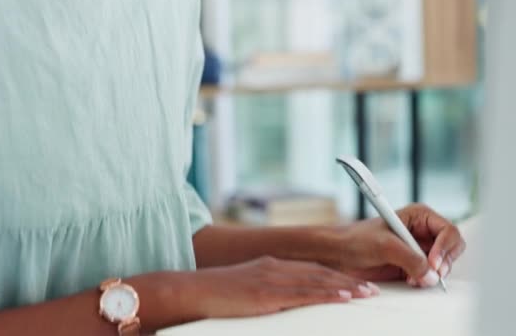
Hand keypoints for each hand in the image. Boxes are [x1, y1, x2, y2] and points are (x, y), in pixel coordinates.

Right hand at [185, 256, 378, 318]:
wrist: (193, 290)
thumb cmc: (216, 294)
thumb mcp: (246, 288)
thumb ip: (267, 291)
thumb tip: (284, 301)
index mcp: (271, 266)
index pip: (311, 269)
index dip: (336, 276)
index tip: (356, 283)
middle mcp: (275, 267)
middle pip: (320, 273)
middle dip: (348, 281)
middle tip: (372, 288)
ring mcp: (272, 278)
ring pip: (317, 280)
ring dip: (345, 287)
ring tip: (367, 293)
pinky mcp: (267, 292)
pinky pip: (303, 293)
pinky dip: (327, 294)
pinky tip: (343, 296)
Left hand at [335, 204, 465, 286]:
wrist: (339, 253)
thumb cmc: (356, 240)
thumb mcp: (385, 246)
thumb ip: (411, 259)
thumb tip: (432, 275)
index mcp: (419, 216)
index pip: (448, 231)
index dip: (445, 248)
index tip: (433, 262)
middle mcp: (422, 231)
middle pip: (451, 248)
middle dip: (444, 262)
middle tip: (432, 274)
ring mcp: (418, 248)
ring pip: (443, 263)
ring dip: (434, 273)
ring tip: (416, 278)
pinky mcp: (412, 263)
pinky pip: (430, 274)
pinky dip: (426, 280)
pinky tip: (412, 281)